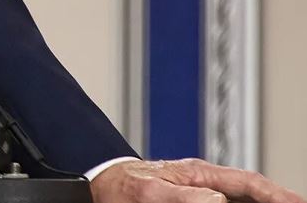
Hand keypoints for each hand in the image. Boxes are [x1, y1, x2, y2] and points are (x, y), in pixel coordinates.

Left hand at [91, 158, 305, 202]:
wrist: (98, 186)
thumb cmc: (118, 186)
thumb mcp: (149, 192)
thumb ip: (183, 195)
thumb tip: (218, 200)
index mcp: (197, 172)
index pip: (246, 182)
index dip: (275, 194)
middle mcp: (202, 181)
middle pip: (249, 192)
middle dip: (274, 200)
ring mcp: (198, 192)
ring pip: (239, 199)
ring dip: (259, 202)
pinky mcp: (189, 201)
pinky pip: (225, 202)